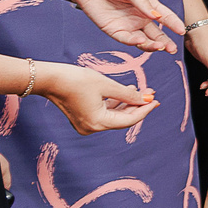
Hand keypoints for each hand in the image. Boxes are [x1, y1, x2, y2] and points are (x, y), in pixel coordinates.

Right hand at [36, 63, 155, 134]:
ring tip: (140, 89)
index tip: (157, 100)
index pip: (129, 119)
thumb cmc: (76, 80)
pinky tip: (125, 92)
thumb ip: (128, 94)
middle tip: (151, 92)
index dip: (145, 109)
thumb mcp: (106, 85)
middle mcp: (92, 128)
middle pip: (122, 119)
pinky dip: (116, 103)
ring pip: (114, 115)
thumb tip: (147, 100)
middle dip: (137, 105)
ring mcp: (86, 124)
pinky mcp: (82, 118)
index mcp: (98, 123)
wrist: (50, 78)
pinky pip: (104, 112)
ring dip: (127, 103)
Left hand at [64, 0, 182, 53]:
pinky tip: (141, 41)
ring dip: (151, 44)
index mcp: (147, 4)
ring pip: (143, 39)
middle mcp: (139, 17)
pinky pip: (126, 39)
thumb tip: (157, 17)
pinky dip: (134, 41)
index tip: (182, 31)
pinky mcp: (113, 30)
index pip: (164, 16)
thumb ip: (143, 3)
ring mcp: (127, 25)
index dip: (173, 23)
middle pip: (156, 33)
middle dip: (165, 42)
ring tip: (159, 47)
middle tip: (172, 49)